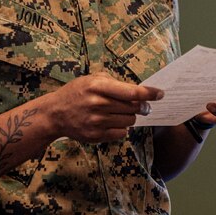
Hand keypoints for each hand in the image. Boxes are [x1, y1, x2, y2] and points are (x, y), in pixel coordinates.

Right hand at [45, 72, 160, 142]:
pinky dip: (121, 128)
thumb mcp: (93, 79)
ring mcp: (96, 122)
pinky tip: (112, 122)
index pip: (132, 92)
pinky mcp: (96, 136)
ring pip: (130, 122)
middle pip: (134, 108)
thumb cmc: (77, 92)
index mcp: (98, 87)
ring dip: (130, 117)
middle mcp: (98, 104)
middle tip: (141, 105)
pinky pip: (121, 133)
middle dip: (141, 106)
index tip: (160, 94)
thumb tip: (140, 91)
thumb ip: (115, 83)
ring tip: (120, 112)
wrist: (55, 113)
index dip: (149, 94)